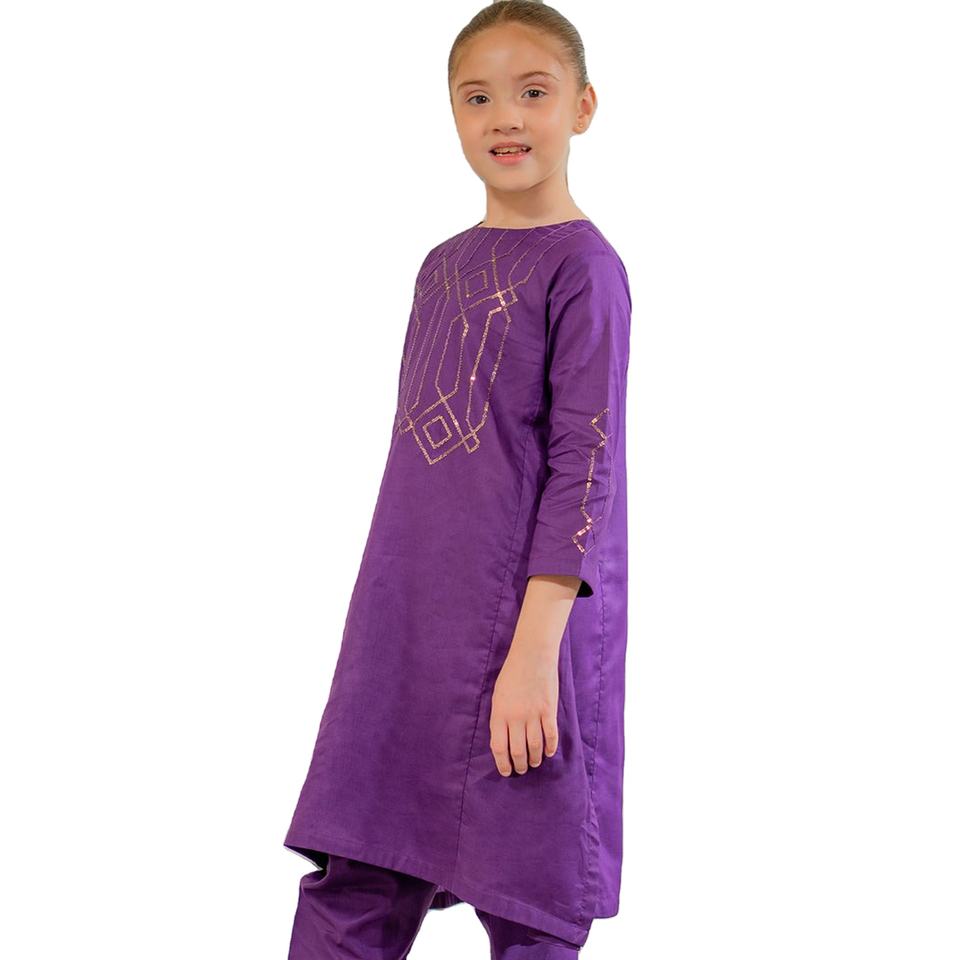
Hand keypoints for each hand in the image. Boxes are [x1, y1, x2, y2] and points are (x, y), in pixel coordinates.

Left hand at [489, 640, 559, 775]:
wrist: (532, 656)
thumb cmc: (512, 674)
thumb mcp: (498, 695)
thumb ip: (500, 717)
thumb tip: (503, 739)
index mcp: (499, 713)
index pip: (499, 747)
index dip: (502, 763)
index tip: (506, 771)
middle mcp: (515, 717)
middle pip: (517, 751)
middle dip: (519, 765)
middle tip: (521, 769)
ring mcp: (533, 714)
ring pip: (534, 747)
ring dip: (535, 759)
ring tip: (534, 763)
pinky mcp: (548, 710)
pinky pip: (550, 735)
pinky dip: (550, 747)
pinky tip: (549, 753)